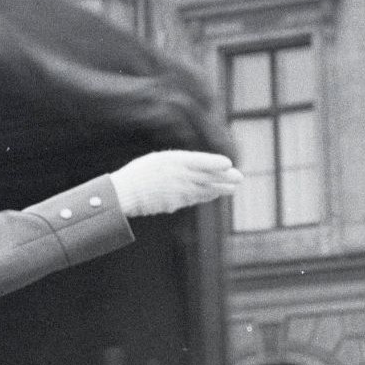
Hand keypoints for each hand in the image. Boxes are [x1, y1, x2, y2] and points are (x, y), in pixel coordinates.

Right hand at [107, 150, 242, 216]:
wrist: (124, 193)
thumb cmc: (141, 173)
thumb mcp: (159, 160)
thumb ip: (180, 164)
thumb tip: (200, 168)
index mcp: (173, 160)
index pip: (198, 161)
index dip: (214, 163)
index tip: (229, 164)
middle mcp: (177, 175)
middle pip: (205, 177)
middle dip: (224, 178)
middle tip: (240, 178)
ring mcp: (176, 191)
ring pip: (203, 190)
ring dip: (219, 189)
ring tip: (232, 189)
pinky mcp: (174, 203)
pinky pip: (193, 199)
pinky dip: (205, 196)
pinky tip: (214, 195)